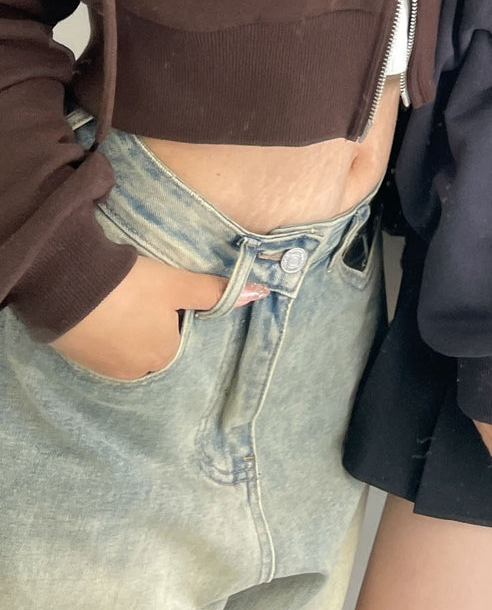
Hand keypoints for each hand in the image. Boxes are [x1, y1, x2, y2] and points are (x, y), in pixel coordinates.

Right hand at [50, 255, 268, 379]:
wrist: (67, 286)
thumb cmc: (132, 287)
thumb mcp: (179, 283)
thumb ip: (215, 292)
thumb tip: (260, 293)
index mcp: (164, 357)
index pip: (181, 338)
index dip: (175, 315)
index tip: (165, 296)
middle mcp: (135, 372)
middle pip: (154, 345)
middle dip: (151, 324)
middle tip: (142, 295)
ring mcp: (103, 368)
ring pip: (126, 347)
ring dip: (126, 328)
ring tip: (121, 299)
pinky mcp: (78, 358)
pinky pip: (101, 346)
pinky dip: (105, 330)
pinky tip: (101, 310)